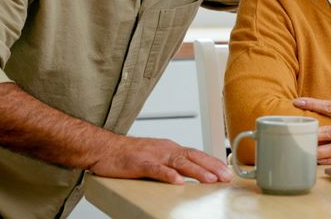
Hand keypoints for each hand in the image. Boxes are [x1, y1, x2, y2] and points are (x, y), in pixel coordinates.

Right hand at [90, 136, 232, 184]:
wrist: (104, 148)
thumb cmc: (128, 154)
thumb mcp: (156, 156)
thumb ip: (172, 163)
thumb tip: (190, 173)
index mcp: (170, 148)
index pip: (196, 154)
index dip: (213, 162)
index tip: (227, 171)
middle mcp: (165, 149)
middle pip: (193, 157)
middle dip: (212, 167)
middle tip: (226, 176)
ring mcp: (153, 156)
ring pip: (179, 163)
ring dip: (196, 171)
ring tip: (210, 180)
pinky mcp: (140, 163)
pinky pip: (157, 170)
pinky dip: (169, 175)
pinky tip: (178, 181)